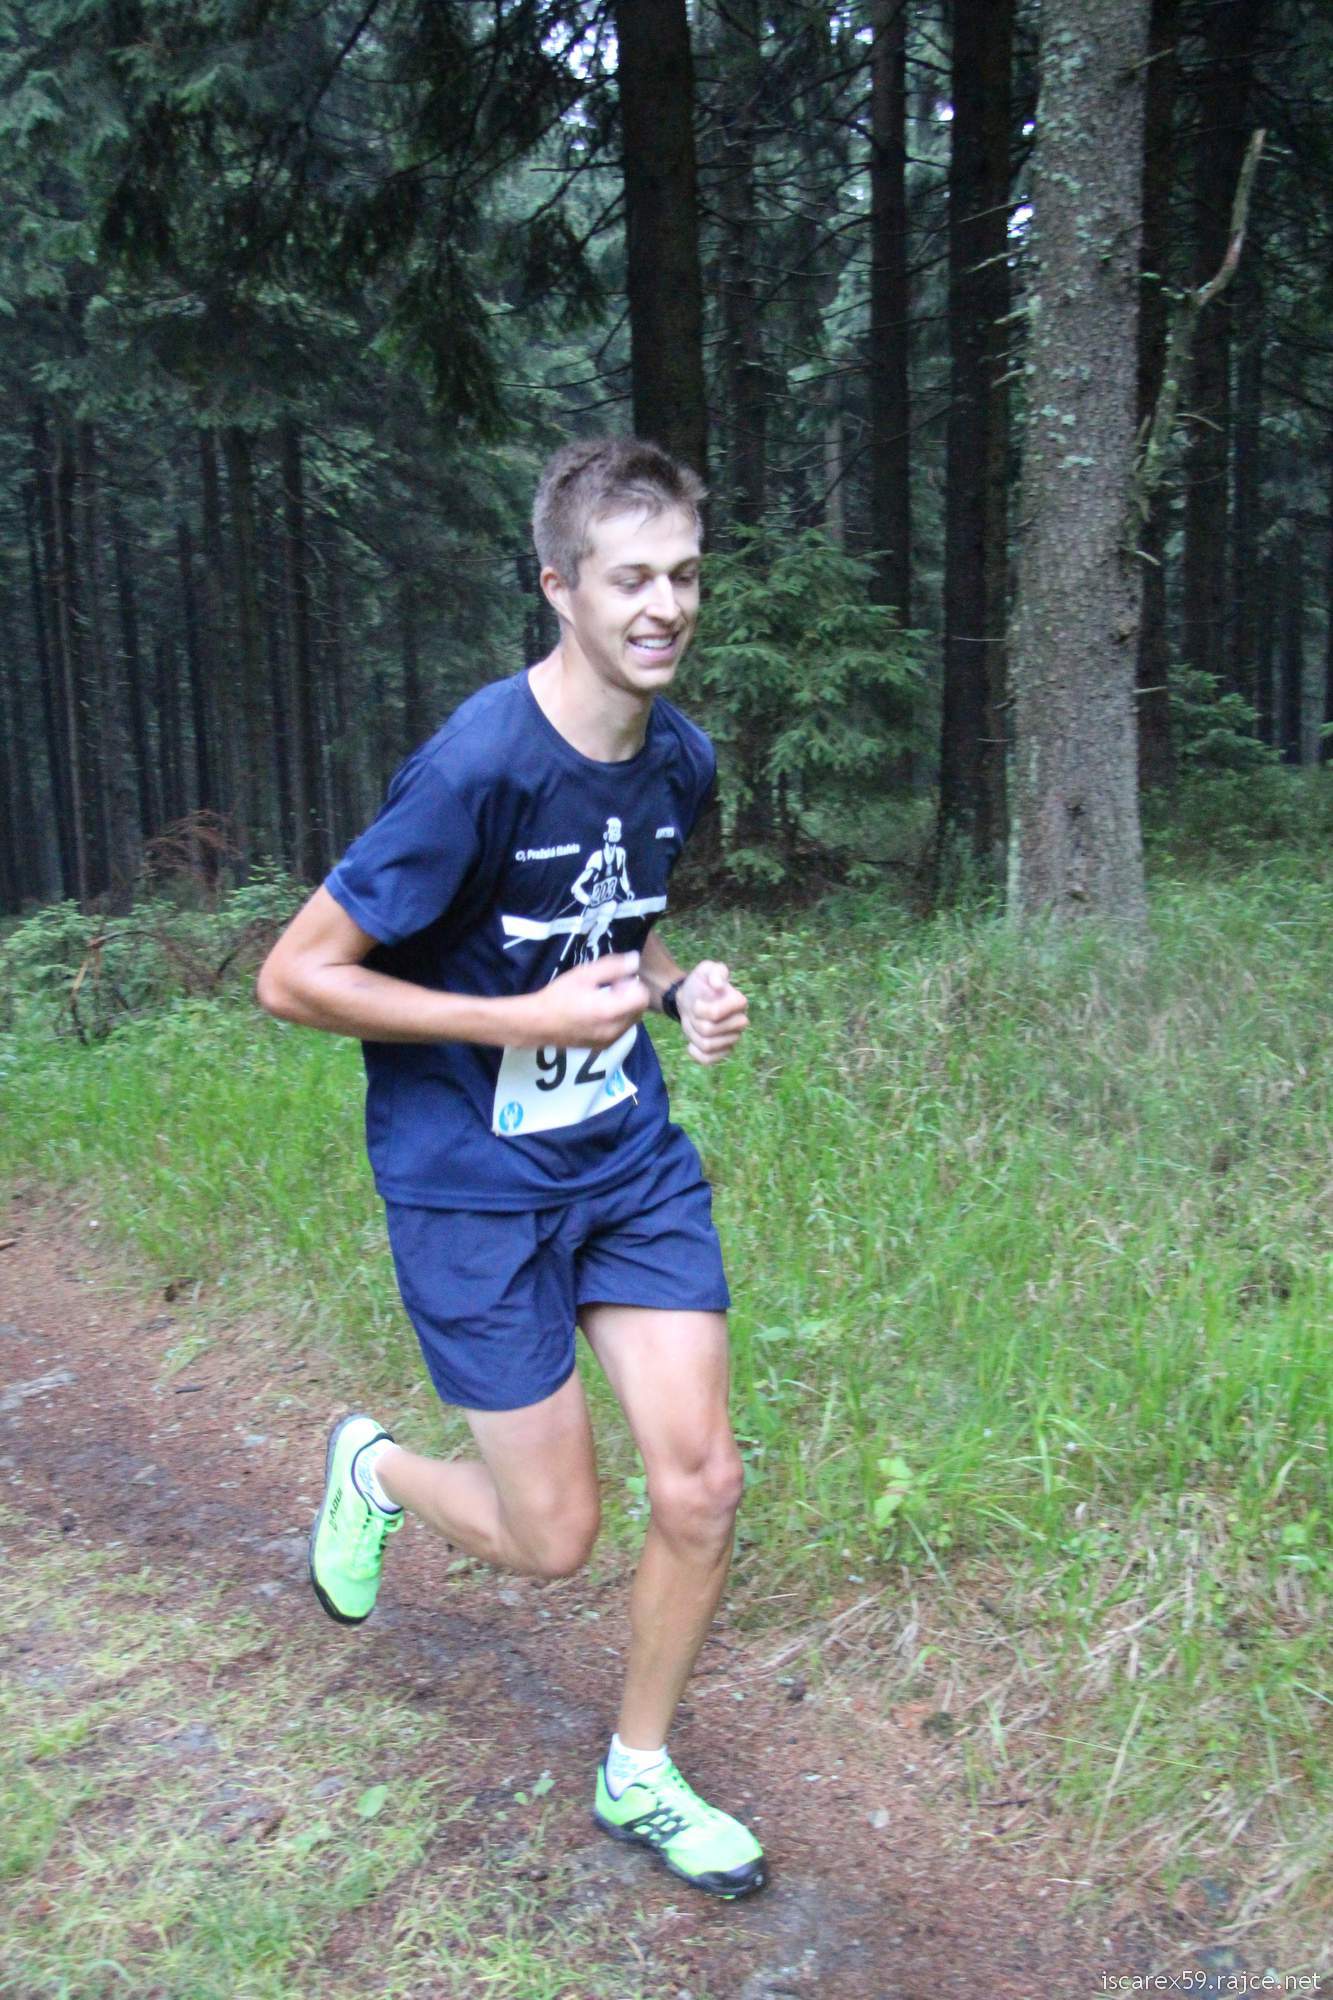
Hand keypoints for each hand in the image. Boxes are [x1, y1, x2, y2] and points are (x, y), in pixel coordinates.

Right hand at [519, 952, 648, 1050]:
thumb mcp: (584, 974)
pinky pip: (620, 1030)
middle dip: (629, 996)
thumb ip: (613, 967)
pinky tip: (597, 1013)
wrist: (537, 1024)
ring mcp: (609, 1041)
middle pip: (639, 1010)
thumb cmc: (559, 996)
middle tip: (608, 988)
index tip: (615, 981)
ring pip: (631, 1021)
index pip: (642, 998)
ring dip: (624, 1008)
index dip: (632, 985)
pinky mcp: (603, 1047)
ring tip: (601, 1000)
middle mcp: (614, 1030)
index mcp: (611, 1011)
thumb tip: (635, 961)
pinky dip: (616, 1020)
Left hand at [677, 960, 748, 1065]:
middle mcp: (741, 1022)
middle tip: (694, 1013)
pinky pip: (708, 1060)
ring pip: (706, 1045)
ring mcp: (733, 1039)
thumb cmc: (700, 984)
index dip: (699, 1009)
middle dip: (694, 1021)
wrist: (692, 1000)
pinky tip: (692, 1043)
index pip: (715, 1014)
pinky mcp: (724, 1052)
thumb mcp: (705, 970)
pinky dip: (696, 1053)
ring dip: (693, 1034)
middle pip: (709, 1031)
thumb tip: (718, 985)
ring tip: (694, 1024)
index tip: (697, 1002)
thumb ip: (714, 971)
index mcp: (739, 1002)